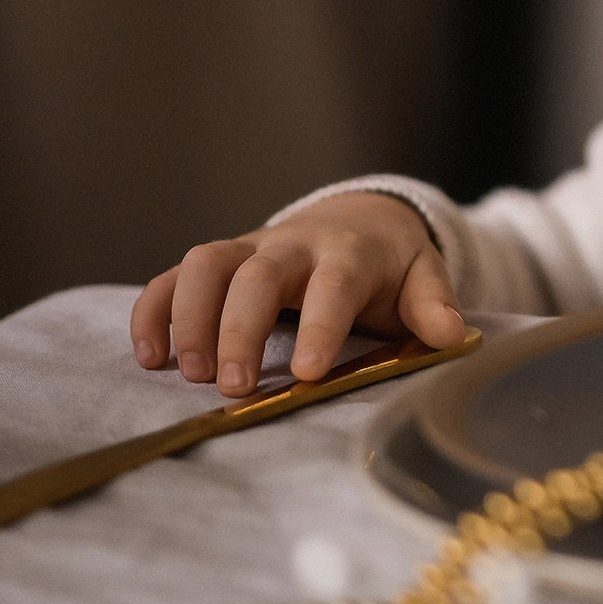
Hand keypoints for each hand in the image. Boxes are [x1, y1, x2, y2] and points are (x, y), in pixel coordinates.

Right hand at [130, 193, 465, 396]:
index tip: (309, 372)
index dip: (321, 324)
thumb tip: (451, 335)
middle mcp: (292, 244)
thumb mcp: (422, 278)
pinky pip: (172, 277)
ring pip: (206, 263)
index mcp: (349, 252)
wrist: (361, 218)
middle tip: (233, 386)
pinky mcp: (217, 263)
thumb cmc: (390, 264)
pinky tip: (151, 357)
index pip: (334, 283)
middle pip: (257, 273)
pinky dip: (154, 311)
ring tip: (191, 374)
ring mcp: (249, 249)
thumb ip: (433, 306)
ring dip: (191, 316)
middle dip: (240, 328)